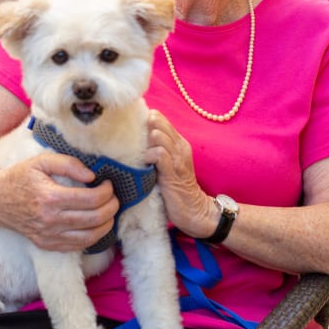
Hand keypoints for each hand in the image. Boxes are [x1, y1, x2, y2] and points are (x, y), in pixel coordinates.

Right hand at [0, 152, 119, 251]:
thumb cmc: (19, 177)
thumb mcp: (41, 161)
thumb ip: (68, 164)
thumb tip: (91, 176)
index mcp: (50, 198)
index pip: (91, 199)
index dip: (107, 192)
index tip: (108, 184)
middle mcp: (50, 220)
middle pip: (94, 219)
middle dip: (112, 207)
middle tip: (114, 197)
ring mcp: (48, 235)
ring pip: (90, 237)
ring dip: (107, 224)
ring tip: (110, 212)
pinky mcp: (47, 244)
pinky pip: (77, 246)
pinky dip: (93, 237)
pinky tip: (96, 225)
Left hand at [145, 110, 216, 238]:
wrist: (194, 210)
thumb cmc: (176, 188)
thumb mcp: (168, 164)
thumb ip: (158, 149)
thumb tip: (136, 139)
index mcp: (178, 142)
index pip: (160, 118)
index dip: (145, 120)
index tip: (134, 129)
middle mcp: (180, 147)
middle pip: (158, 122)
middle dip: (144, 128)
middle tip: (136, 141)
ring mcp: (177, 159)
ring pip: (158, 135)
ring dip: (146, 143)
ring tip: (142, 155)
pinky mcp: (172, 172)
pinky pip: (159, 154)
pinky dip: (150, 156)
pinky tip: (146, 164)